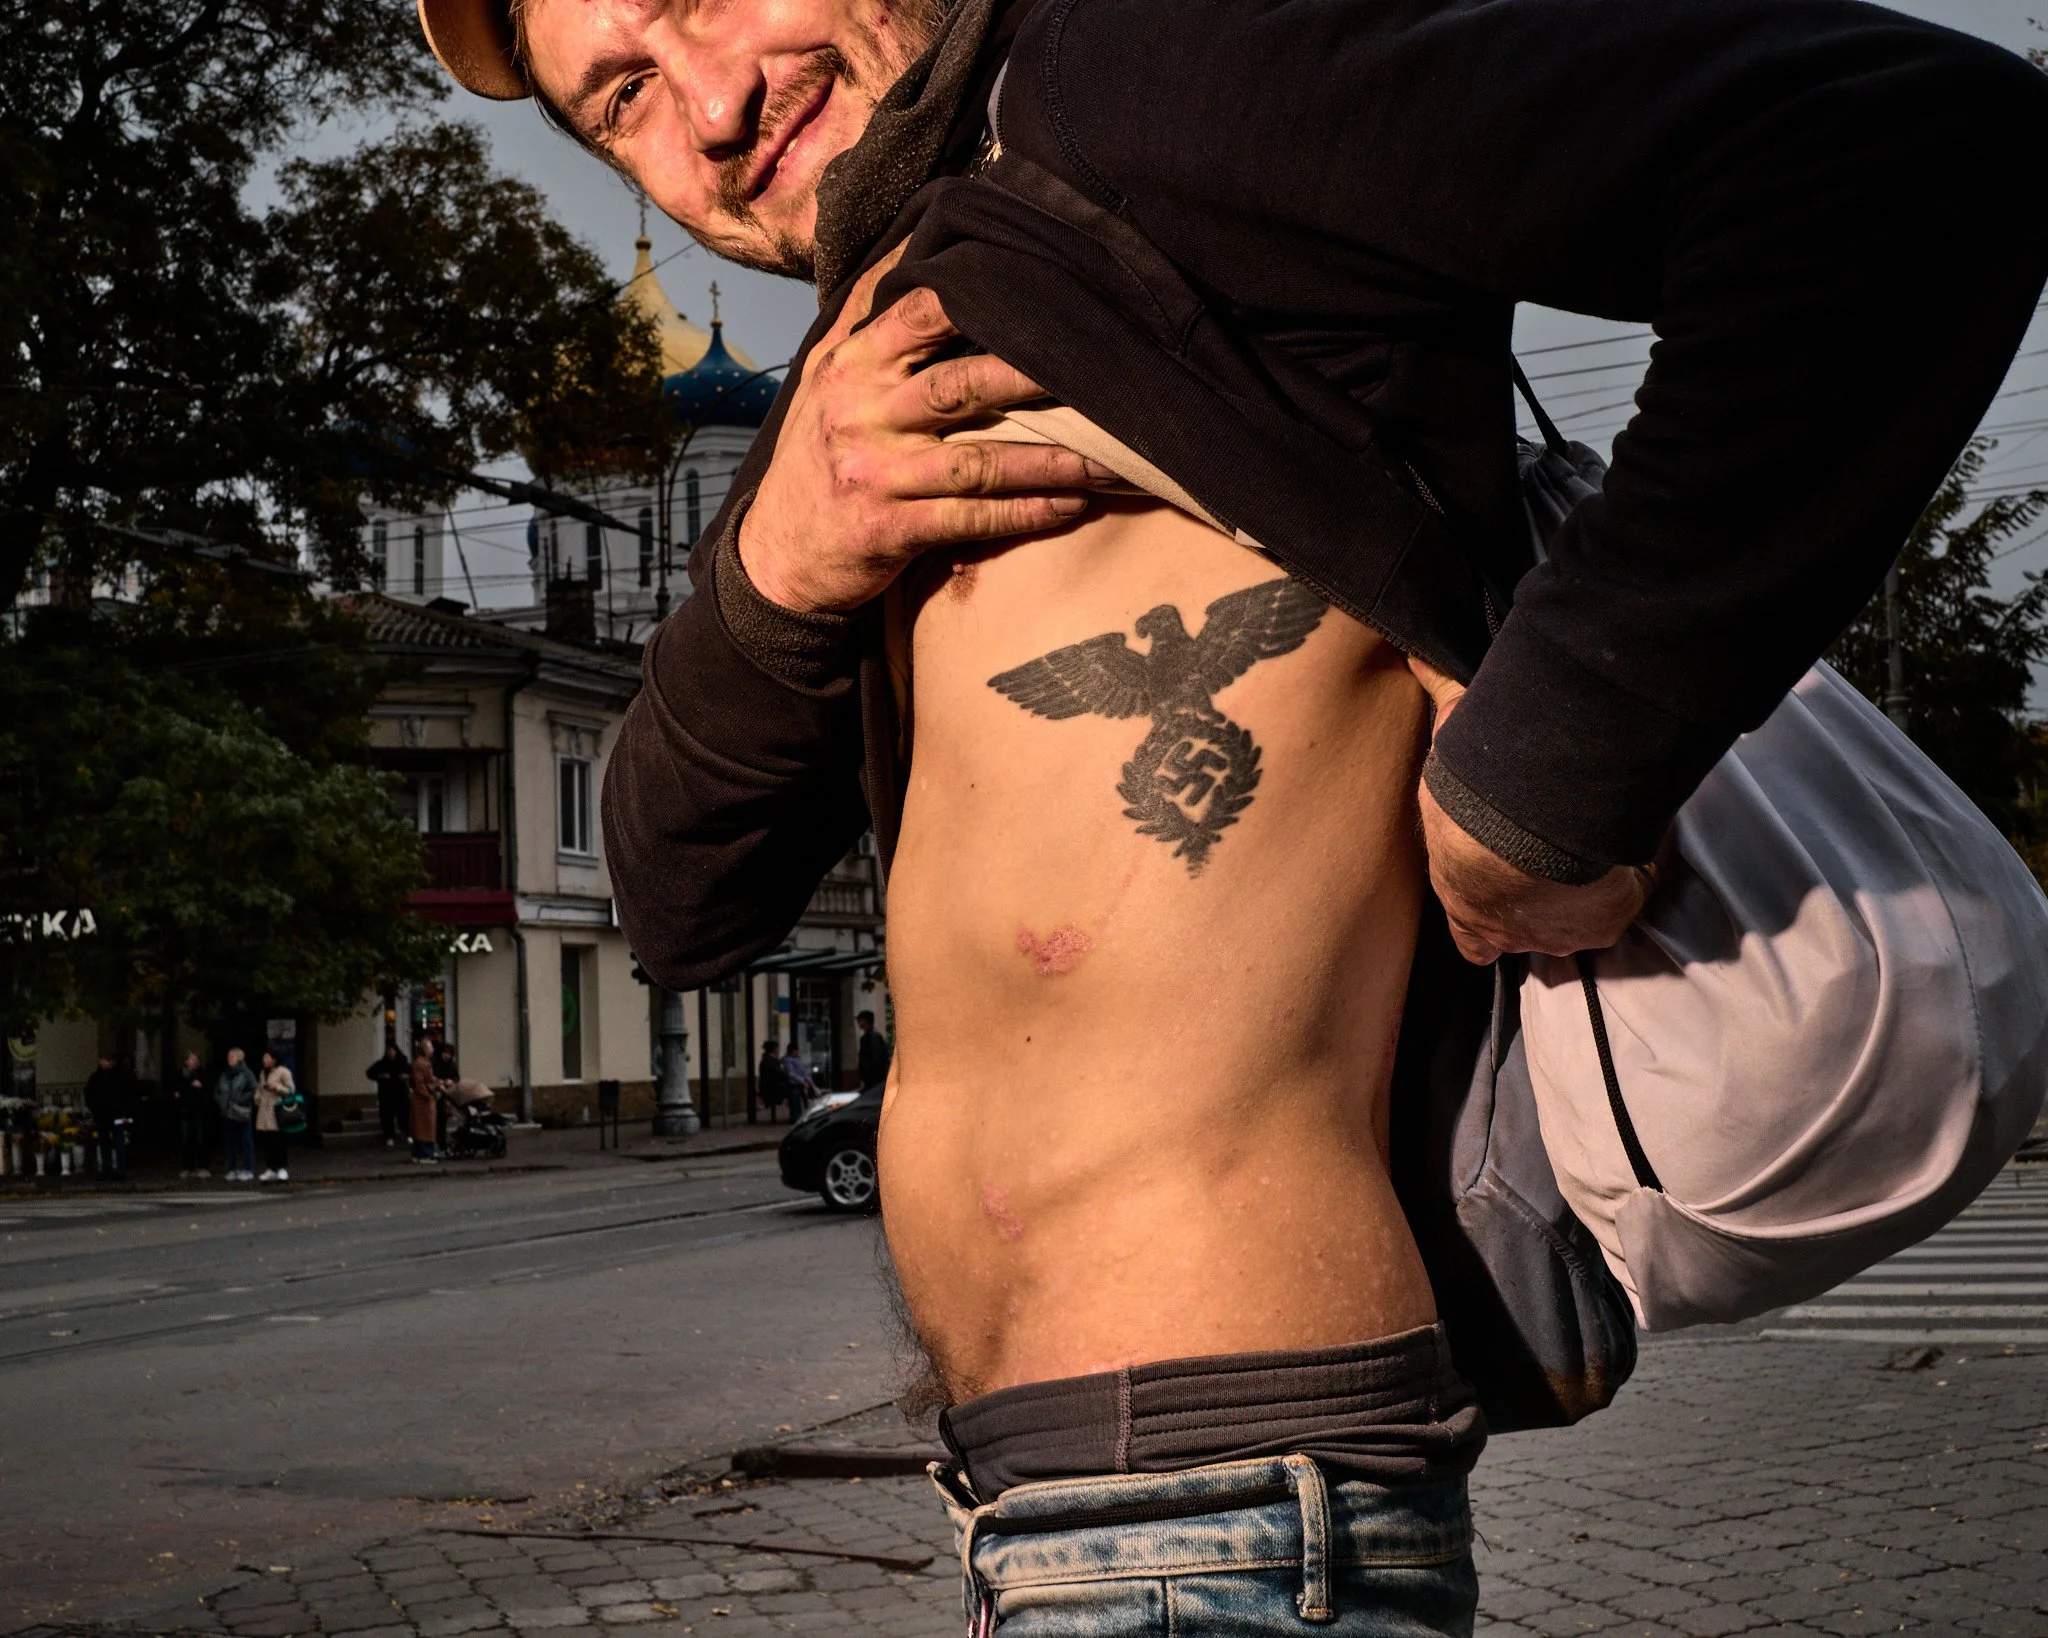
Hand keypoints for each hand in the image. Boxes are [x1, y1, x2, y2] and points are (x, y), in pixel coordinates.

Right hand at [740, 246, 1121, 612]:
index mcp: (851, 366)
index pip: (920, 313)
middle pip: (961, 386)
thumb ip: (864, 316)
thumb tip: (911, 243)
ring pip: (978, 462)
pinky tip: (1071, 505)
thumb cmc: (815, 455)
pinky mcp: (891, 530)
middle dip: (1032, 378)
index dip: (980, 297)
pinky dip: (1025, 514)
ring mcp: (878, 475)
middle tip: (1097, 370)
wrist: (777, 554)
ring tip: (1108, 457)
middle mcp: (863, 414)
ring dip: (1049, 461)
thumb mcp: (822, 377)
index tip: (1043, 287)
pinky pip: (971, 520)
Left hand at [1408, 658, 1656, 964]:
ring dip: (1590, 886)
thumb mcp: (1447, 748)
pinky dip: (1636, 868)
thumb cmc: (1473, 802)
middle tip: (1557, 857)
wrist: (1529, 831)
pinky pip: (1629, 893)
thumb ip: (1438, 701)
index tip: (1501, 890)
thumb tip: (1412, 650)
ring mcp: (1565, 933)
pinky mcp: (1612, 919)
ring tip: (1598, 840)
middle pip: (1531, 930)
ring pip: (1581, 917)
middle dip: (1542, 901)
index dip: (1482, 923)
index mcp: (1467, 910)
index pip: (1471, 940)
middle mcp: (1516, 933)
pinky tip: (1636, 833)